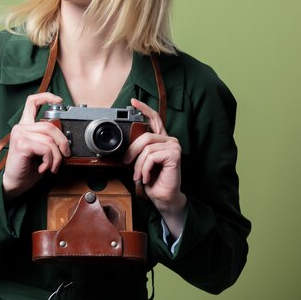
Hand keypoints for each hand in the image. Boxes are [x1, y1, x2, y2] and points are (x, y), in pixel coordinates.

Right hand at [2, 93, 70, 200]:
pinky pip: (46, 149)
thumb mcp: (41, 152)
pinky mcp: (21, 144)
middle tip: (65, 154)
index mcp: (25, 126)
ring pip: (50, 139)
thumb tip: (66, 140)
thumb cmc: (27, 170)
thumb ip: (49, 141)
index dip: (46, 97)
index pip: (32, 102)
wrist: (14, 184)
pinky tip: (43, 168)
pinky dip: (49, 161)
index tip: (59, 101)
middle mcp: (21, 127)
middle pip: (50, 125)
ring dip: (56, 157)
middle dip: (63, 142)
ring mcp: (20, 134)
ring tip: (52, 166)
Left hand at [123, 98, 186, 235]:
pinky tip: (146, 177)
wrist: (163, 197)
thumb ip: (138, 150)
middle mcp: (169, 140)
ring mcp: (173, 146)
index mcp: (161, 139)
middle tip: (126, 163)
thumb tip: (126, 146)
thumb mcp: (141, 162)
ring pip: (146, 148)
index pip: (154, 119)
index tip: (133, 101)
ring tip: (139, 175)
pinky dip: (144, 169)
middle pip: (144, 136)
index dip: (144, 108)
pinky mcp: (174, 154)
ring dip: (138, 165)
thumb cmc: (153, 180)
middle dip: (132, 151)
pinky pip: (151, 156)